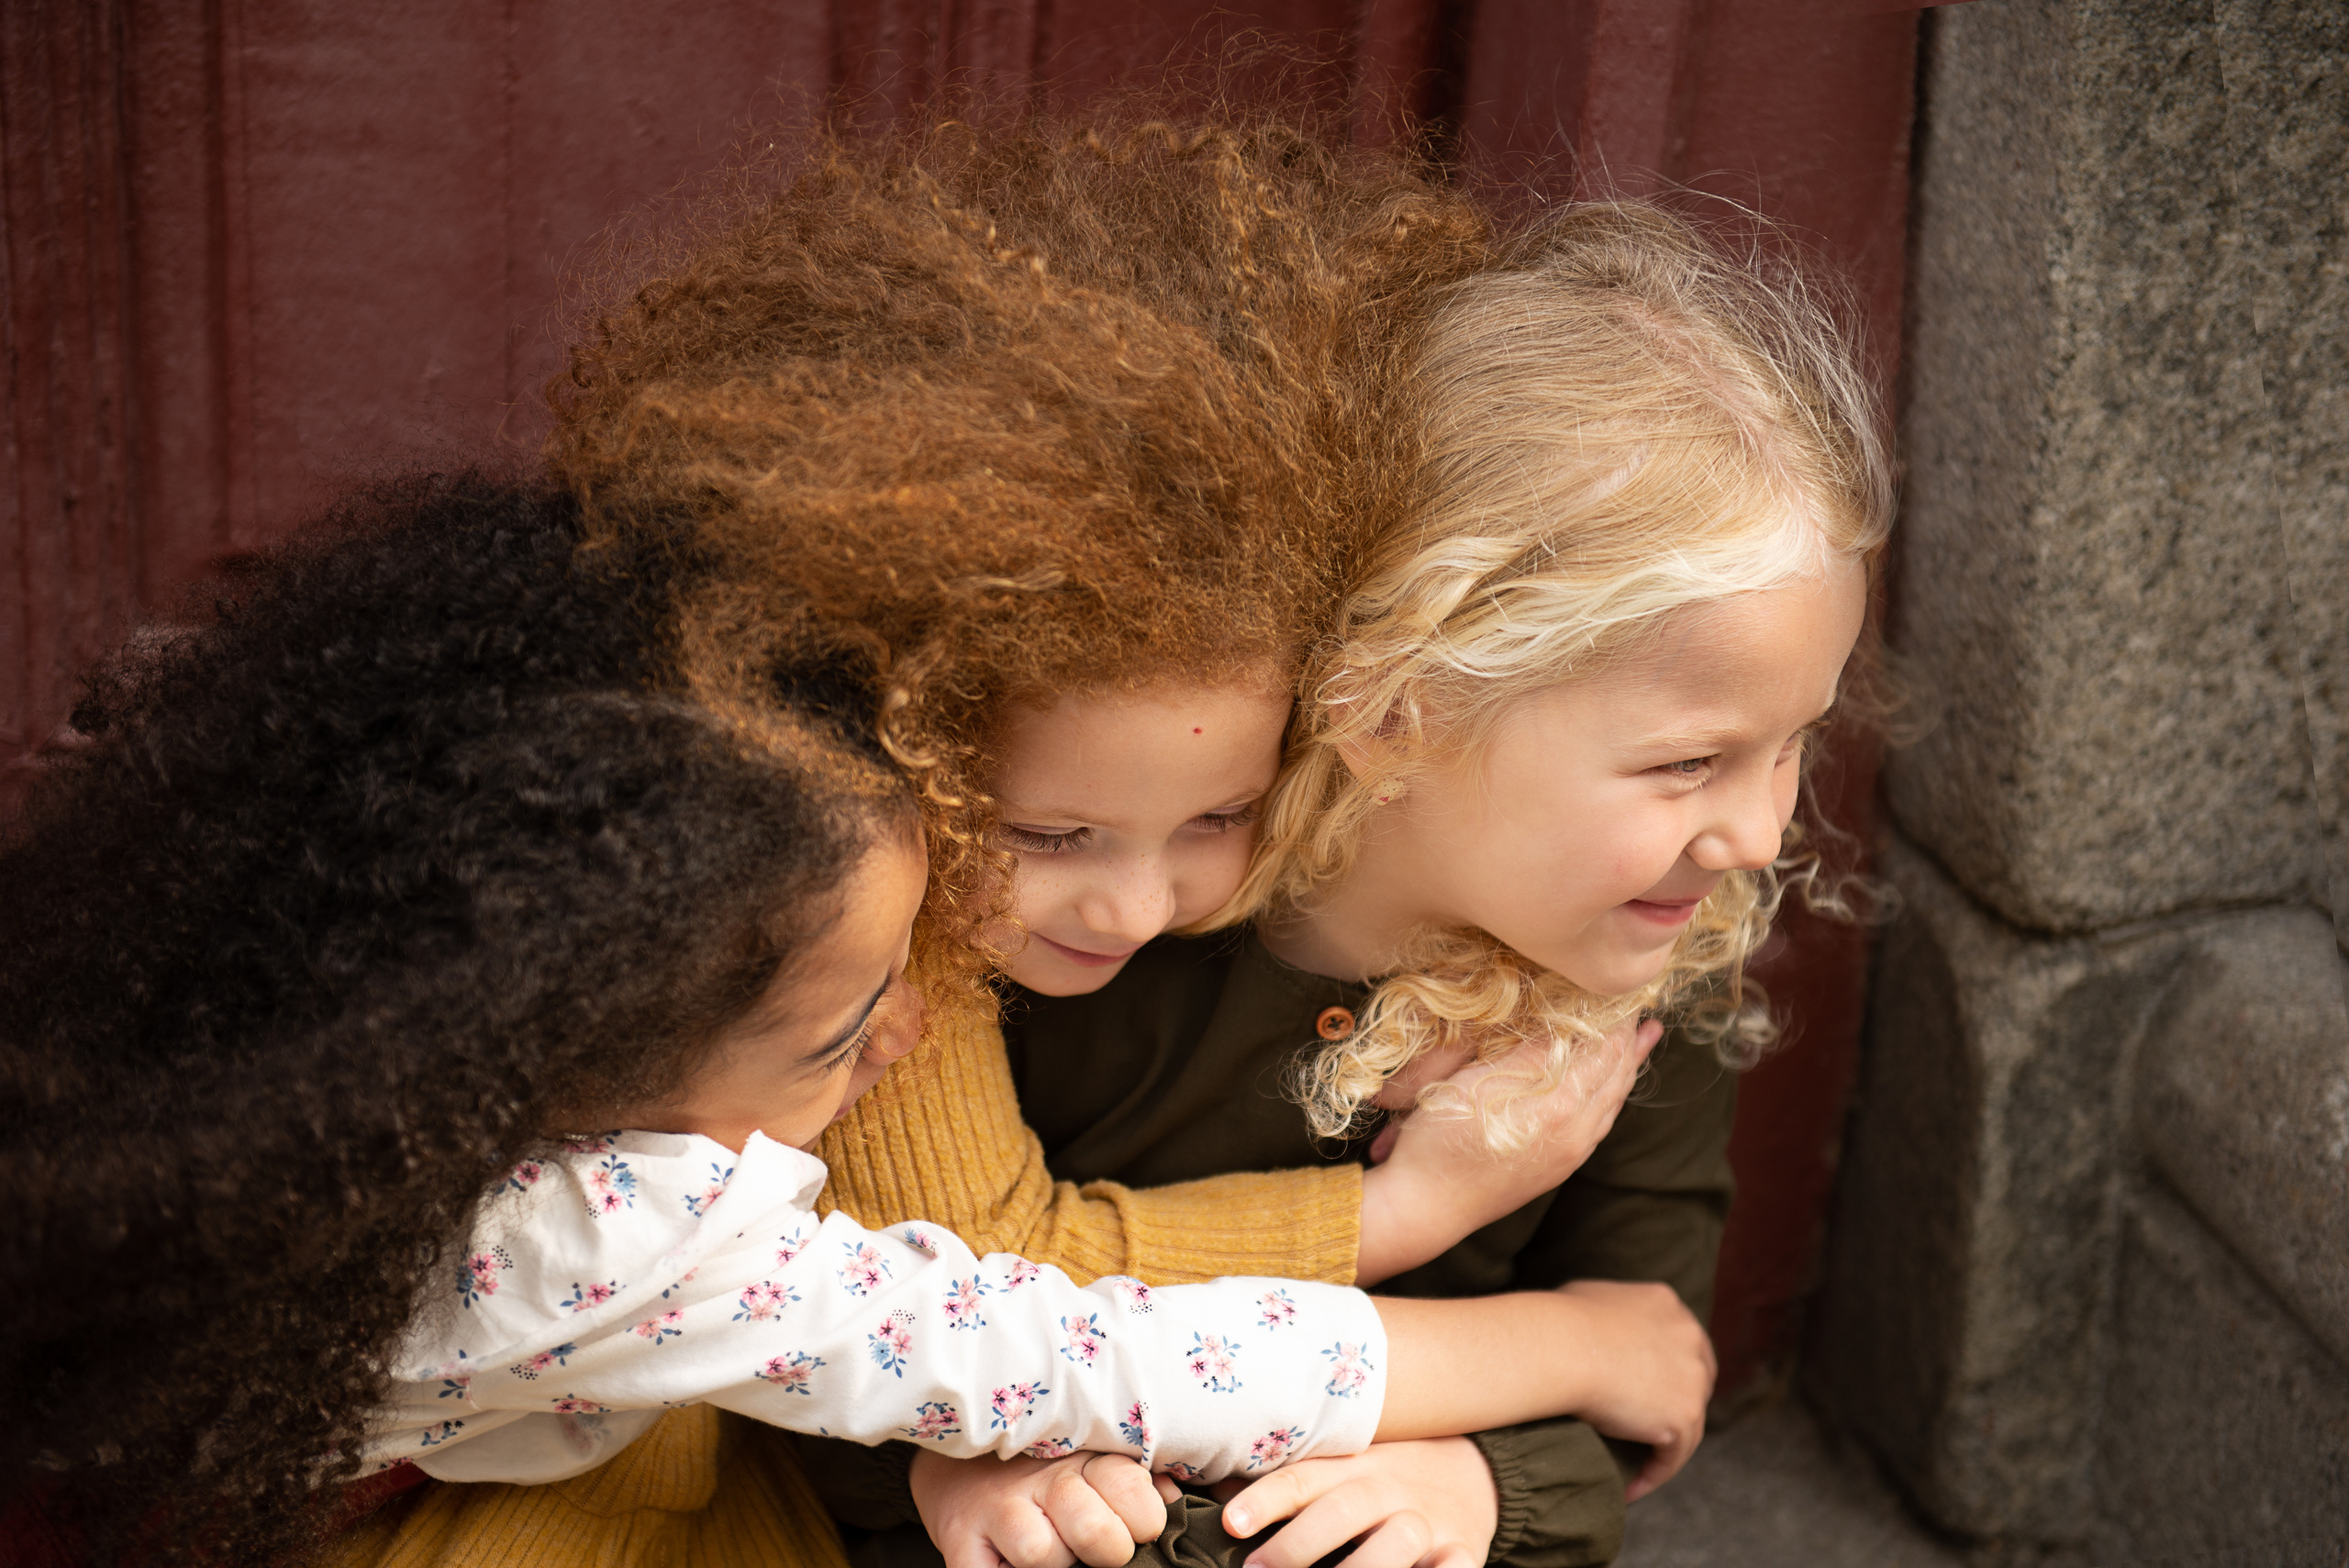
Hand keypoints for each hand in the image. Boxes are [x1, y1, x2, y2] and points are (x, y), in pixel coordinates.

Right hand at [909, 1448, 1177, 1567]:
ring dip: (1056, 1562)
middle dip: (1110, 1547)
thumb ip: (1134, 1481)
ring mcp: (997, 1512)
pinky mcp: (960, 1541)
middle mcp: (1039, 1483)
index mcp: (1080, 1461)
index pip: (1126, 1484)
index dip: (1146, 1515)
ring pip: (1040, 1550)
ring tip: (1060, 1558)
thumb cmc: (1041, 1473)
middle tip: (1109, 1552)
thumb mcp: (1090, 1464)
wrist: (959, 1468)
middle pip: (1090, 1524)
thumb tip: (1174, 1502)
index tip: (1146, 1529)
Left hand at [1215, 1437, 1496, 1567]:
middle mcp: (1389, 1490)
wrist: (1473, 1471)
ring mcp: (1427, 1523)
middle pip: (1343, 1511)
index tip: (1230, 1523)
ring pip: (1394, 1545)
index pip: (1304, 1477)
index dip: (1266, 1499)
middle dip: (1298, 1544)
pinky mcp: (1463, 1552)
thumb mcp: (1343, 1469)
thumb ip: (1290, 1486)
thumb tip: (1210, 1496)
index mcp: (1352, 1467)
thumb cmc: (1384, 1479)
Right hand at [1354, 1016, 1663, 1283]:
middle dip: (1630, 1040)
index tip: (1623, 991)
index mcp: (1560, 1106)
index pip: (1604, 1051)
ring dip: (1627, 1067)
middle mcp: (1576, 1134)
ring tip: (1645, 1040)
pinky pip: (1599, 1125)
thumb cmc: (1439, 1138)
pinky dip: (1611, 1096)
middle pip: (1615, 1077)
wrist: (1424, 1206)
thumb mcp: (1479, 1081)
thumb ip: (1530, 1053)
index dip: (1616, 1020)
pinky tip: (1608, 1089)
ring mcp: (1569, 1156)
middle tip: (1642, 1008)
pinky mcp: (1557, 1169)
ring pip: (1611, 1103)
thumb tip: (1570, 1021)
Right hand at [1549, 1279, 1714, 1499]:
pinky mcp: (1683, 1415)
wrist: (1559, 1348)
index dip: (1668, 1369)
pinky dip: (1654, 1474)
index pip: (1681, 1342)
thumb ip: (1606, 1311)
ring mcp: (1691, 1377)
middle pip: (1696, 1380)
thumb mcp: (1586, 1298)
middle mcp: (1689, 1336)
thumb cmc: (1555, 1323)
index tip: (1648, 1393)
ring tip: (1636, 1469)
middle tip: (1647, 1433)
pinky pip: (1673, 1456)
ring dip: (1664, 1448)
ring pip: (1689, 1423)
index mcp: (1667, 1304)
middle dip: (1675, 1407)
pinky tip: (1630, 1489)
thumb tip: (1591, 1329)